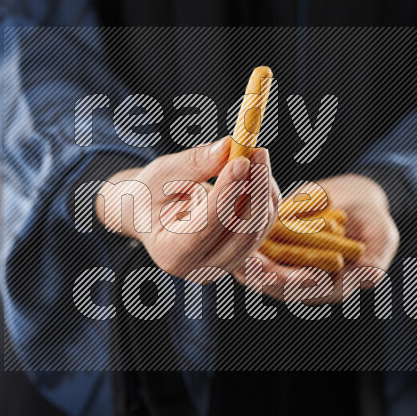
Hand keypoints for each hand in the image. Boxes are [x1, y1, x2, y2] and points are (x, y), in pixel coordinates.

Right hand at [97, 136, 280, 279]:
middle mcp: (200, 268)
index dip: (227, 193)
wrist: (150, 214)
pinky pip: (264, 225)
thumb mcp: (162, 174)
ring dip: (264, 190)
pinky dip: (266, 197)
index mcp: (171, 254)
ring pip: (258, 228)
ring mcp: (224, 265)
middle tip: (257, 152)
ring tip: (257, 155)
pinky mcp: (241, 254)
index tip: (241, 161)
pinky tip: (259, 172)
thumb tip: (227, 147)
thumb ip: (194, 163)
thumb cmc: (150, 194)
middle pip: (241, 232)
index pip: (207, 226)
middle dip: (254, 190)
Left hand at [234, 174, 398, 303]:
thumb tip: (370, 277)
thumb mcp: (382, 241)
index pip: (305, 290)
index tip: (279, 275)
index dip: (290, 284)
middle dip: (259, 273)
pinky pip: (256, 242)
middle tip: (246, 263)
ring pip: (259, 265)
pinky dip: (245, 234)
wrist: (359, 200)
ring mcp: (285, 261)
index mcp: (327, 285)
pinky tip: (234, 224)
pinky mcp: (274, 241)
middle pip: (275, 282)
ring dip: (244, 259)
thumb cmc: (375, 224)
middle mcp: (302, 278)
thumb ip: (374, 262)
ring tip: (234, 248)